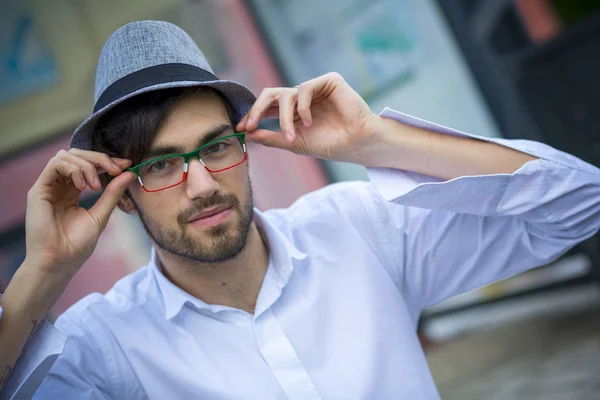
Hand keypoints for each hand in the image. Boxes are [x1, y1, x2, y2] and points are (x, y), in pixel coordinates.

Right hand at [24, 148, 136, 278]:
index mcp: (73, 191)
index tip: (126, 165)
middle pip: (77, 155)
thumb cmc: (77, 244)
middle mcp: (59, 186)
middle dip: (99, 158)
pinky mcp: (38, 190)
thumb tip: (129, 173)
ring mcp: (48, 187)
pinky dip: (73, 169)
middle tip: (116, 169)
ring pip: (66, 156)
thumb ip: (113, 194)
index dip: (107, 161)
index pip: (89, 165)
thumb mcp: (101, 215)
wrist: (60, 262)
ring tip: (96, 186)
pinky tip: (83, 186)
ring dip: (87, 165)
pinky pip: (55, 164)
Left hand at [236, 72, 380, 164]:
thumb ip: (270, 137)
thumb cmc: (329, 145)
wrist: (356, 144)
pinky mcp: (329, 81)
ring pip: (286, 94)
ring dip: (284, 118)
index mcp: (294, 112)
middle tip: (249, 125)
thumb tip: (247, 135)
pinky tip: (308, 121)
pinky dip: (302, 107)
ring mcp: (316, 89)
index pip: (268, 107)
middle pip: (271, 94)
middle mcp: (303, 98)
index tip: (240, 129)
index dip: (252, 115)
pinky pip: (304, 88)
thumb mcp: (293, 143)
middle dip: (257, 109)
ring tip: (292, 136)